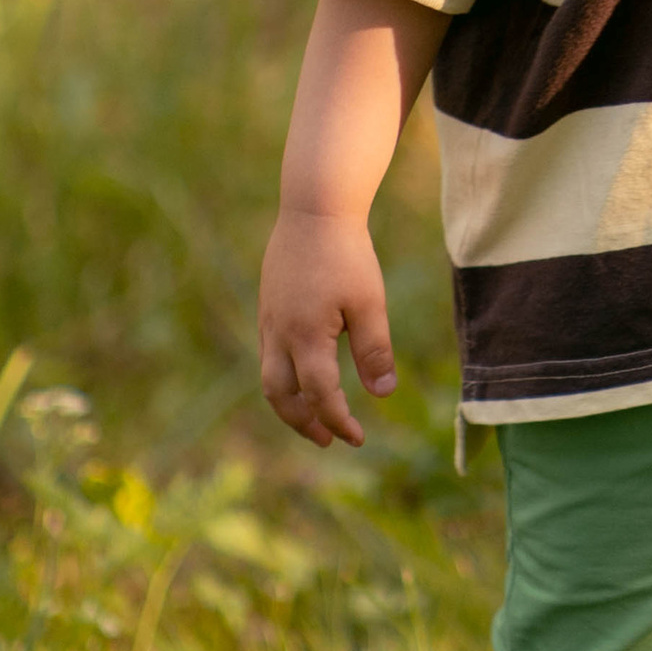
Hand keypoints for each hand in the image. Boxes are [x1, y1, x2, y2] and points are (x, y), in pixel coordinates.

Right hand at [258, 206, 395, 448]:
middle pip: (280, 396)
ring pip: (269, 378)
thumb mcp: (369, 303)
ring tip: (314, 417)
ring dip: (290, 404)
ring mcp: (269, 322)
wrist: (314, 210)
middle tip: (327, 440)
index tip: (357, 438)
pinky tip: (304, 377)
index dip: (337, 421)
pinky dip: (284, 378)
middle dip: (303, 423)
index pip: (319, 395)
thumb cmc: (347, 255)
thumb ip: (374, 350)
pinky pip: (268, 356)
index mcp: (307, 336)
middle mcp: (279, 334)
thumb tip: (383, 394)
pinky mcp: (268, 309)